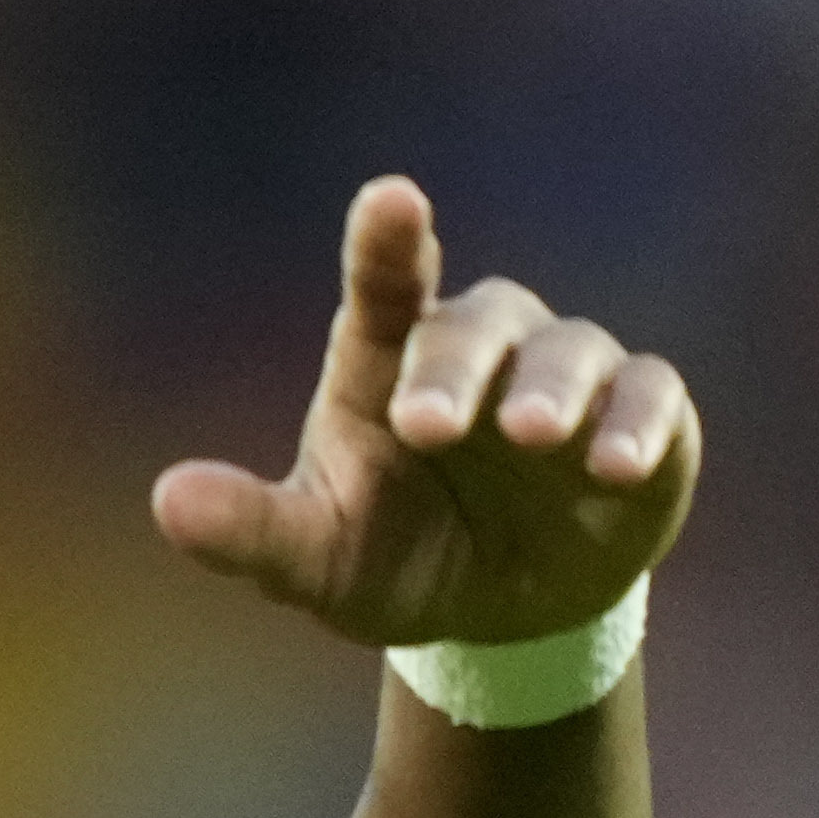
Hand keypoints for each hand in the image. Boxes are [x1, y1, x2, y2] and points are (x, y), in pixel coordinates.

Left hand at [152, 178, 699, 655]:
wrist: (498, 617)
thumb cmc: (392, 559)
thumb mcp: (314, 559)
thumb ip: (250, 529)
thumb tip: (167, 502)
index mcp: (389, 362)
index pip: (386, 286)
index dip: (388, 243)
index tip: (391, 200)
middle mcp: (481, 350)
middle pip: (475, 324)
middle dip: (456, 366)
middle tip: (428, 423)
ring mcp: (566, 378)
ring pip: (571, 349)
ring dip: (553, 388)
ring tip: (533, 435)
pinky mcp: (644, 421)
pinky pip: (652, 395)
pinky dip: (638, 422)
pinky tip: (613, 465)